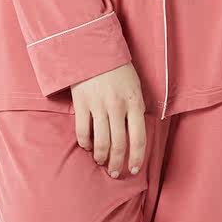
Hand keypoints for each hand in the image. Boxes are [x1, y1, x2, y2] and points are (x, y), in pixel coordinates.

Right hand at [71, 62, 146, 179]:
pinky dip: (85, 144)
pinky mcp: (82, 103)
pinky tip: (87, 146)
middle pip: (119, 144)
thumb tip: (136, 132)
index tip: (135, 169)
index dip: (137, 157)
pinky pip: (83, 132)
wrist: (95, 49)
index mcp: (134, 102)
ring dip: (101, 157)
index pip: (139, 137)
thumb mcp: (134, 85)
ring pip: (101, 142)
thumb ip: (136, 107)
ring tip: (101, 161)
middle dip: (117, 163)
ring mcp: (98, 105)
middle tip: (115, 173)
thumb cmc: (117, 69)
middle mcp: (117, 106)